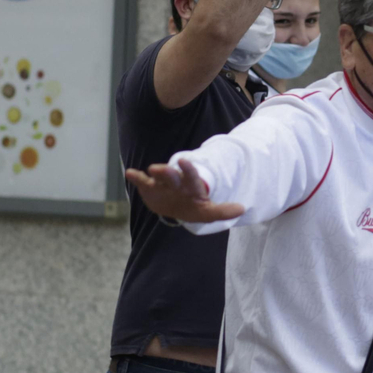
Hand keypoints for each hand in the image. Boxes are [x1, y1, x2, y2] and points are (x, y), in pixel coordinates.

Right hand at [125, 156, 244, 224]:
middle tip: (161, 168)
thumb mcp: (208, 212)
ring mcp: (162, 183)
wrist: (179, 207)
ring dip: (154, 173)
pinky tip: (130, 173)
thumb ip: (222, 211)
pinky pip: (142, 181)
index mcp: (191, 185)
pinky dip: (136, 177)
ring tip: (149, 171)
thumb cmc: (194, 207)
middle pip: (173, 175)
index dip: (188, 169)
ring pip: (158, 176)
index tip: (183, 160)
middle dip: (168, 172)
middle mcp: (177, 181)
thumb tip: (242, 209)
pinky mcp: (150, 188)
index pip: (191, 175)